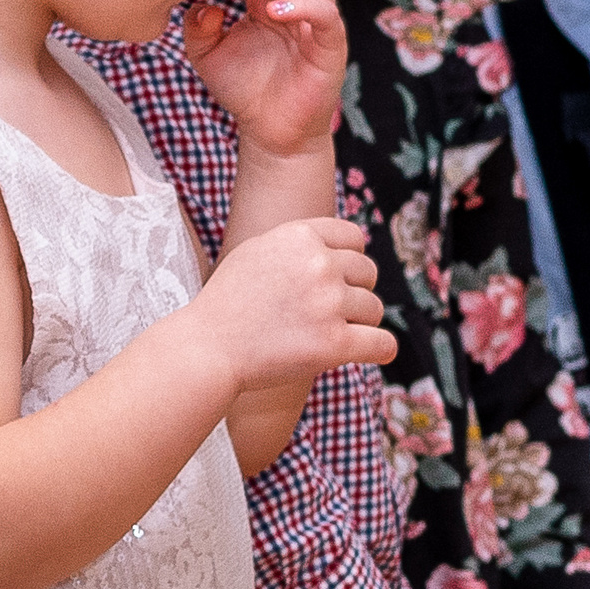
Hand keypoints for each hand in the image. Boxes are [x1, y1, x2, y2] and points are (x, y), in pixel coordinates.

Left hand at [181, 0, 346, 162]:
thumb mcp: (207, 56)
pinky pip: (326, 14)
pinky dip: (303, 6)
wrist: (270, 132)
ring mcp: (314, 20)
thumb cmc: (244, 90)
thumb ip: (196, 27)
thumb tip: (201, 3)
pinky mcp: (330, 44)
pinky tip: (273, 12)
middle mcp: (293, 1)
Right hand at [197, 213, 394, 400]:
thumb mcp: (256, 252)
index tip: (338, 279)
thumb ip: (299, 244)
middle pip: (368, 273)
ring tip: (328, 335)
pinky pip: (381, 343)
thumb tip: (342, 248)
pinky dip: (380, 349)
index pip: (354, 238)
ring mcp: (328, 303)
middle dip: (354, 292)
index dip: (350, 259)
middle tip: (329, 313)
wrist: (207, 348)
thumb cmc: (227, 304)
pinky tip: (373, 352)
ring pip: (374, 309)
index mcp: (300, 236)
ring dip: (359, 323)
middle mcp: (319, 264)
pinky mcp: (334, 343)